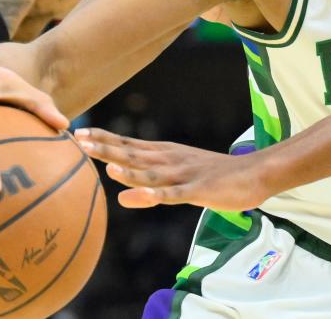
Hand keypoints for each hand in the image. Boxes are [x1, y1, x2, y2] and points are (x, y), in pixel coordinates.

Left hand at [75, 128, 268, 210]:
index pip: (128, 145)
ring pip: (151, 172)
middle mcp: (170, 160)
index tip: (77, 132)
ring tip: (105, 167)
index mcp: (164, 154)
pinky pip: (174, 194)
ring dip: (128, 170)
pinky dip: (155, 194)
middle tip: (78, 140)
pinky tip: (139, 195)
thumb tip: (121, 197)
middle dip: (106, 148)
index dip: (103, 139)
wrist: (253, 173)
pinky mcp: (198, 190)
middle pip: (133, 154)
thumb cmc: (213, 178)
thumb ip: (150, 189)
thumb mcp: (178, 183)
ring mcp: (184, 174)